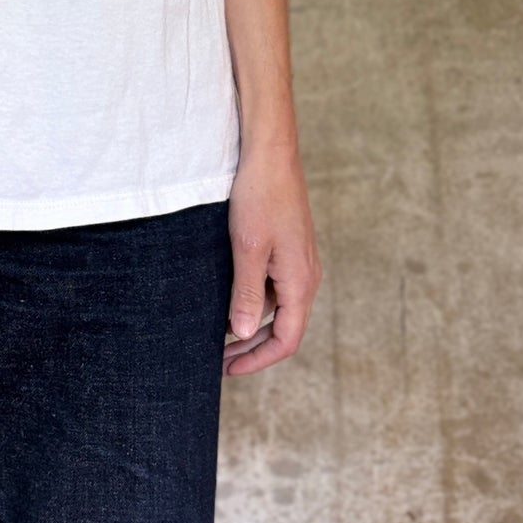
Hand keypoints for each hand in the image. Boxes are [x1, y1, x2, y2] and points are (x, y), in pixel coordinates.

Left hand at [222, 140, 321, 375]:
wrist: (270, 154)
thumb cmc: (259, 197)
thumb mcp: (248, 249)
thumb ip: (247, 294)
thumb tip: (246, 335)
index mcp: (300, 281)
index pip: (287, 340)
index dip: (258, 360)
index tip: (228, 369)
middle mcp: (306, 276)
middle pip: (284, 329)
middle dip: (252, 348)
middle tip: (218, 358)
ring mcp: (299, 262)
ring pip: (278, 308)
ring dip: (252, 324)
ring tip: (217, 330)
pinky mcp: (289, 249)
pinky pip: (275, 287)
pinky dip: (254, 300)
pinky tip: (228, 296)